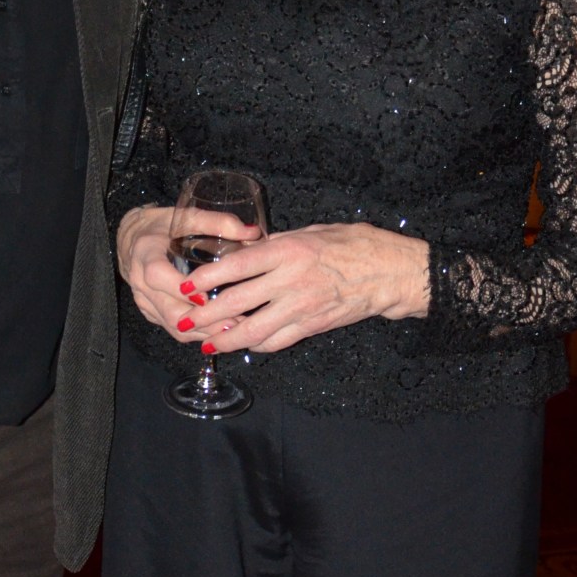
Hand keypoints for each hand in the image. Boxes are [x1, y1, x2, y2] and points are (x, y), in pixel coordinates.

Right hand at [116, 205, 260, 341]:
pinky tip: (220, 332)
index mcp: (146, 254)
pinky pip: (171, 328)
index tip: (207, 299)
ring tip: (234, 330)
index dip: (180, 290)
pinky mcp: (150, 312)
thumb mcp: (185, 217)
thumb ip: (217, 222)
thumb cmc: (159, 226)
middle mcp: (140, 281)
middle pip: (169, 310)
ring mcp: (144, 300)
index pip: (158, 276)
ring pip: (172, 325)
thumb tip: (252, 232)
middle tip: (236, 322)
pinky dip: (196, 333)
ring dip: (203, 332)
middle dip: (204, 321)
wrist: (131, 240)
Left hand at [177, 221, 429, 354]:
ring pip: (254, 331)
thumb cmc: (355, 244)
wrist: (392, 272)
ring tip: (207, 341)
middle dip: (206, 315)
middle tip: (185, 320)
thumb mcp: (313, 232)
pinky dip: (257, 345)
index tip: (185, 284)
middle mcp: (292, 281)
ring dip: (227, 338)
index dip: (207, 278)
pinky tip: (243, 344)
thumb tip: (248, 250)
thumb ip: (279, 244)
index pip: (237, 266)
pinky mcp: (313, 326)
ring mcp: (302, 307)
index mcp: (289, 251)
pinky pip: (278, 341)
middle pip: (238, 303)